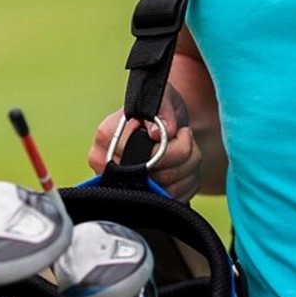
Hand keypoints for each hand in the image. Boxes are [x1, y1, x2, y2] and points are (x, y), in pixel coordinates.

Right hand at [88, 83, 202, 202]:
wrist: (165, 122)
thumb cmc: (160, 108)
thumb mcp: (163, 97)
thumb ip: (162, 109)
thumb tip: (156, 133)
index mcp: (107, 137)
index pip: (141, 157)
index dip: (167, 147)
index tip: (174, 131)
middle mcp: (107, 165)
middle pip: (159, 177)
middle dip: (183, 156)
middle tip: (184, 137)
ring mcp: (123, 185)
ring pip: (170, 191)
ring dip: (188, 168)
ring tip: (184, 148)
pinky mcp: (142, 198)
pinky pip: (175, 199)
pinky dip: (188, 182)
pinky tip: (183, 165)